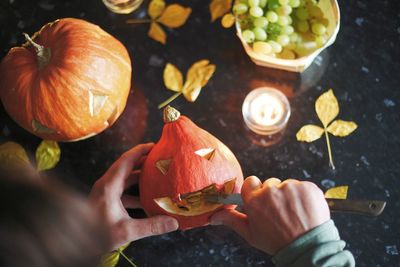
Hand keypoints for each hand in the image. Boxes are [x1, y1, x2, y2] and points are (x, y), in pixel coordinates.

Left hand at [89, 143, 178, 249]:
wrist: (77, 244)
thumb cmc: (96, 236)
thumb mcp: (126, 231)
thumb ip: (151, 226)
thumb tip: (174, 222)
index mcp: (109, 185)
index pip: (126, 160)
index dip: (140, 151)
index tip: (155, 146)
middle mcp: (106, 185)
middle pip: (127, 167)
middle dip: (144, 162)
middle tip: (160, 159)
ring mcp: (106, 192)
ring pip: (125, 179)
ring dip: (141, 178)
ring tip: (158, 177)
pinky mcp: (106, 201)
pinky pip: (124, 191)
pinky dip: (136, 192)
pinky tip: (148, 201)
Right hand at [211, 176, 329, 254]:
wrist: (308, 248)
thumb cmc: (276, 242)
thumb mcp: (250, 233)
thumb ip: (231, 220)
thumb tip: (213, 217)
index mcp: (254, 200)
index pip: (251, 182)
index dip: (256, 191)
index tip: (261, 199)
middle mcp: (271, 191)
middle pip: (270, 184)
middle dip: (273, 195)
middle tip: (280, 212)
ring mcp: (291, 188)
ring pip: (287, 185)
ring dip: (290, 195)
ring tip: (294, 214)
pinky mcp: (308, 188)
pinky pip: (303, 186)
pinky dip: (304, 196)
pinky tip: (305, 210)